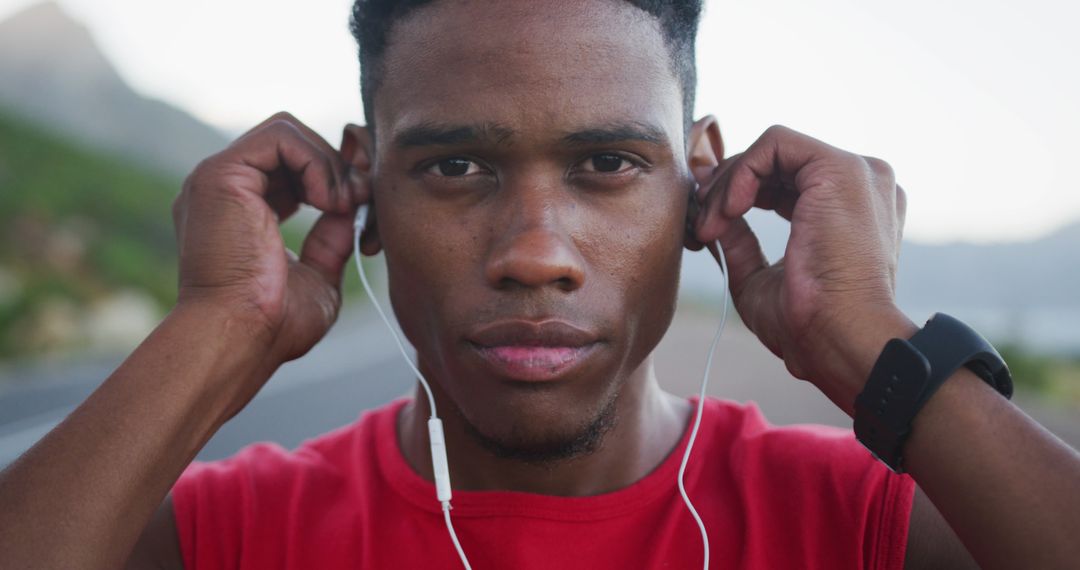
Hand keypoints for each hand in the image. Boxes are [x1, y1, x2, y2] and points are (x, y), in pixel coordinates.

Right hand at [173, 112, 368, 372]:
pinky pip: (281, 136)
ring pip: (287, 131)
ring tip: (342, 205)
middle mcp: (224, 189)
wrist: (240, 338)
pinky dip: (316, 162)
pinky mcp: (220, 174)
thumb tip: (351, 206)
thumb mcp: (318, 276)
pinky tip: (327, 202)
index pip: (290, 167)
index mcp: (239, 211)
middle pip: (290, 142)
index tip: (360, 203)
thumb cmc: (274, 325)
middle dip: (337, 164)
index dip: (332, 176)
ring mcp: (217, 177)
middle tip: (361, 200)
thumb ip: (331, 239)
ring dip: (330, 164)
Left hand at [693, 125, 913, 410]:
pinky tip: (730, 210)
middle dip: (726, 186)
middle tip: (700, 221)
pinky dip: (743, 171)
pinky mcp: (840, 169)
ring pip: (772, 151)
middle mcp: (861, 186)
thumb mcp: (759, 280)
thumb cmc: (808, 326)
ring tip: (711, 225)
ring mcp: (857, 173)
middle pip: (778, 163)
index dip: (740, 193)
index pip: (786, 182)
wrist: (839, 339)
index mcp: (850, 211)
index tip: (708, 222)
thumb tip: (718, 220)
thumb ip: (742, 245)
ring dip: (729, 183)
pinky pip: (775, 144)